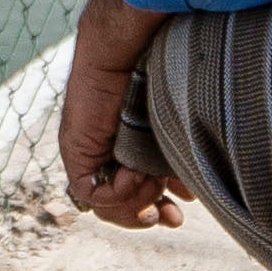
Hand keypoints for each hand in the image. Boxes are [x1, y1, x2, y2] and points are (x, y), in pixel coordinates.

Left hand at [61, 0, 183, 227]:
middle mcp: (107, 155)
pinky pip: (91, 192)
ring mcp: (89, 156)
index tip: (180, 213)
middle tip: (172, 218)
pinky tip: (137, 174)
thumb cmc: (155, 76)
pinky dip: (118, 192)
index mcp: (128, 149)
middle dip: (147, 215)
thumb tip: (193, 188)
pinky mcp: (77, 154)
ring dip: (136, 203)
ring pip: (105, 205)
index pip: (134, 194)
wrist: (128, 52)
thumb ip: (174, 155)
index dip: (157, 207)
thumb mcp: (170, 127)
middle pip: (119, 205)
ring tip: (156, 186)